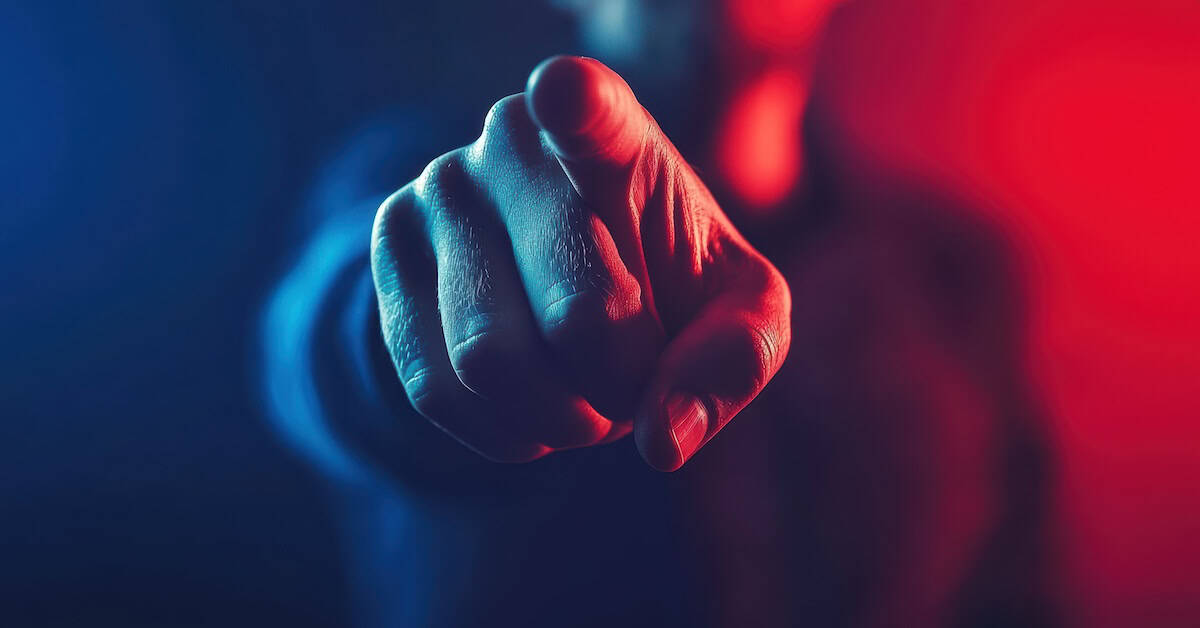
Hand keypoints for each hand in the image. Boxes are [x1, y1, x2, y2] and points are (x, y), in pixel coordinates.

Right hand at [371, 56, 789, 470]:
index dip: (576, 102)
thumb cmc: (666, 279)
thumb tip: (661, 439)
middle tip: (632, 383)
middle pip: (575, 315)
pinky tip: (531, 416)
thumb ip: (737, 353)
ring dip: (558, 418)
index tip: (564, 90)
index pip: (588, 107)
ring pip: (489, 361)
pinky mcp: (391, 253)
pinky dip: (499, 432)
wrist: (563, 278)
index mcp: (612, 131)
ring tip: (582, 396)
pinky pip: (433, 387)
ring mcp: (439, 192)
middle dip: (620, 386)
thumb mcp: (734, 304)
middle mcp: (514, 144)